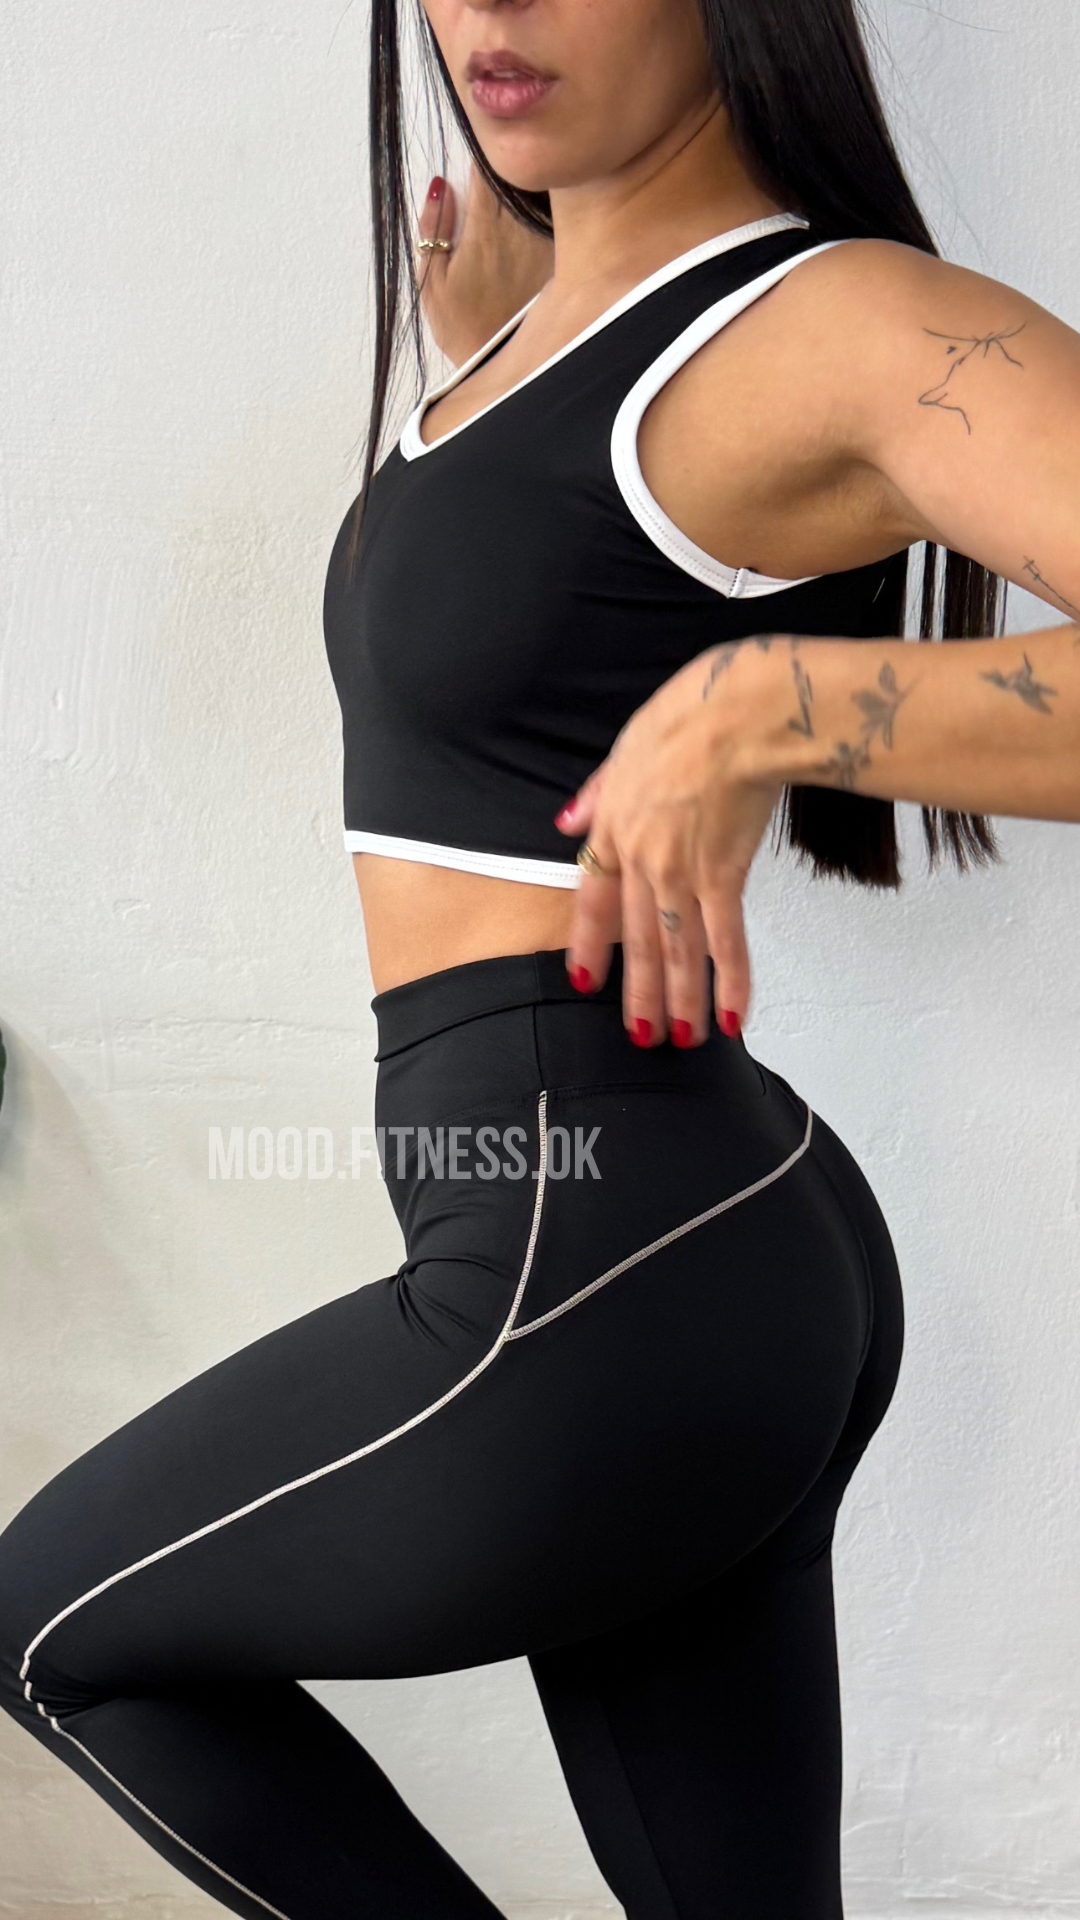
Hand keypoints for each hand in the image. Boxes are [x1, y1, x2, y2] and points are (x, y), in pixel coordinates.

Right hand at [415, 163, 553, 367]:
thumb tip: (439, 184)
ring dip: (537, 182)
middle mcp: (520, 228)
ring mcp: (546, 241)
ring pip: (544, 193)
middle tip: (507, 150)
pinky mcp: (562, 258)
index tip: (480, 140)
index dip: (485, 148)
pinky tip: (554, 207)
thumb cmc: (461, 326)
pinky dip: (554, 209)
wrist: (502, 365)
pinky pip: (560, 220)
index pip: (487, 166)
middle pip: (521, 173)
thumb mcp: (431, 281)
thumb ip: (432, 228)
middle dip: (514, 160)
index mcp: (485, 226)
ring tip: (533, 172)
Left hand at [553, 643, 784, 1046]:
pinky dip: (729, 980)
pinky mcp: (724, 874)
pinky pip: (724, 939)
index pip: (592, 900)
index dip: (586, 945)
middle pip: (636, 938)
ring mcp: (681, 872)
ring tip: (682, 1040)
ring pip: (674, 950)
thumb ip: (597, 793)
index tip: (581, 981)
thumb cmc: (690, 716)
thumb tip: (566, 821)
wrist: (740, 715)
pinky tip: (732, 1016)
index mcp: (614, 828)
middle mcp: (641, 860)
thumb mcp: (626, 747)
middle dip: (639, 993)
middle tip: (642, 1037)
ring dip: (679, 1001)